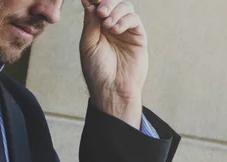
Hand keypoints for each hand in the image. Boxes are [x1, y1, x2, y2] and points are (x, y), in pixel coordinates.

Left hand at [79, 0, 147, 128]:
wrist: (112, 89)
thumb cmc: (97, 71)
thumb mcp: (88, 46)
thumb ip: (90, 24)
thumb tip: (90, 4)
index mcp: (96, 28)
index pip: (96, 7)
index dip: (94, 0)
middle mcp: (111, 27)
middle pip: (112, 3)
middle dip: (106, 2)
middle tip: (100, 10)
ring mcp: (125, 30)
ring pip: (125, 7)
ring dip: (115, 11)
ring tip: (107, 24)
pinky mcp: (138, 36)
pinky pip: (134, 20)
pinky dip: (124, 20)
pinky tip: (115, 30)